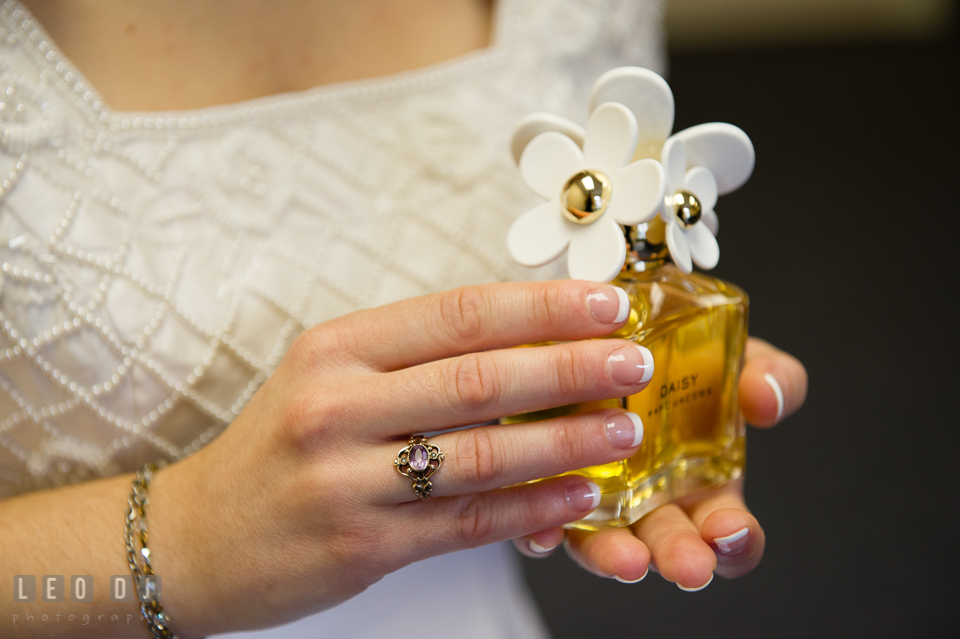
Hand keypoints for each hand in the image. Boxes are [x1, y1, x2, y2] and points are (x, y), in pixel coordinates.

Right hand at [145, 280, 654, 636]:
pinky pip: (467, 521)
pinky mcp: (361, 546)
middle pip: (479, 378)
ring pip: (481, 453)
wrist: (196, 536)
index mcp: (335, 348)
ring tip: (625, 429)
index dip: (542, 307)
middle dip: (570, 367)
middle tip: (634, 362)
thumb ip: (413, 360)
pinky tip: (581, 496)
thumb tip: (527, 341)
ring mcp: (345, 479)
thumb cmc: (280, 446)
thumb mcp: (328, 378)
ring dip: (566, 440)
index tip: (606, 303)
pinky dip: (532, 507)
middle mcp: (337, 405)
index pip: (458, 314)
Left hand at [513, 337, 807, 589]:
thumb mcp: (736, 355)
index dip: (738, 543)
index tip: (733, 532)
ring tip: (628, 560)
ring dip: (615, 555)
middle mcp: (650, 500)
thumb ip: (768, 375)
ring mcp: (595, 494)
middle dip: (680, 557)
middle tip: (690, 566)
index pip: (730, 534)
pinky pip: (537, 516)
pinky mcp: (541, 479)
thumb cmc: (680, 353)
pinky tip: (546, 531)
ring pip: (603, 542)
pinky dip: (542, 530)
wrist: (606, 329)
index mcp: (704, 483)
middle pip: (667, 545)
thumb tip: (765, 398)